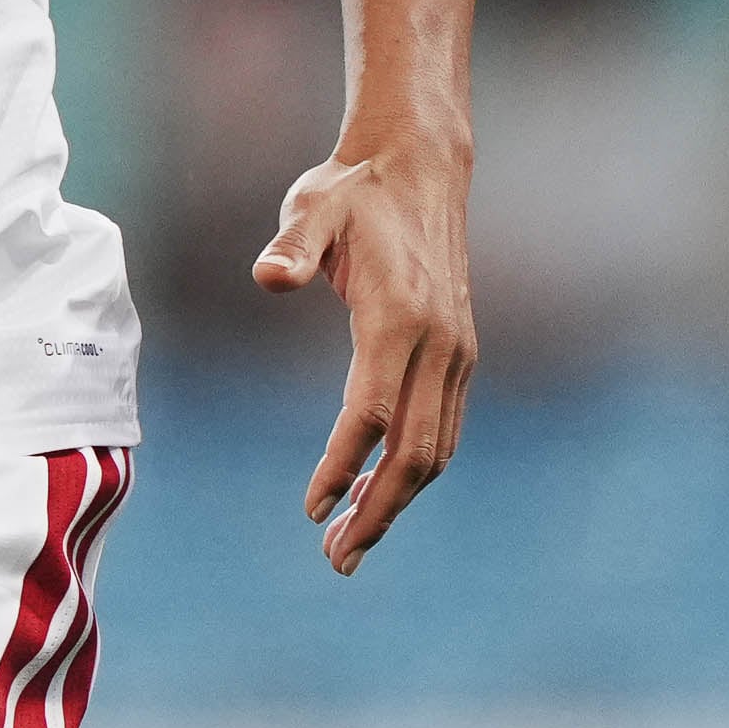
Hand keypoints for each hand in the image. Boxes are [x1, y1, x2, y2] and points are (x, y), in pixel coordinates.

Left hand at [255, 133, 475, 574]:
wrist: (417, 168)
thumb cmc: (351, 191)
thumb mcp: (311, 206)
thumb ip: (292, 246)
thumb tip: (268, 277)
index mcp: (399, 318)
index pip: (372, 413)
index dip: (345, 466)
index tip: (313, 509)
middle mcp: (439, 344)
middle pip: (415, 452)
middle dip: (377, 511)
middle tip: (336, 559)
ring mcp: (457, 352)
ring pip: (436, 450)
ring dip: (397, 502)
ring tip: (350, 544)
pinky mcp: (460, 354)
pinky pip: (443, 429)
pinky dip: (416, 472)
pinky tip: (382, 494)